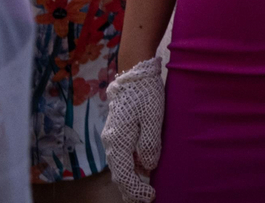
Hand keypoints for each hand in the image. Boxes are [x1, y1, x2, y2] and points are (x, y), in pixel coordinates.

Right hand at [103, 56, 164, 201]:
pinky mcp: (118, 131)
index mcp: (119, 141)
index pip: (125, 174)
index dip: (136, 189)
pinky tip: (138, 171)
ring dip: (129, 180)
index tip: (150, 197)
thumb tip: (148, 166)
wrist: (134, 74)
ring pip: (119, 166)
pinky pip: (122, 156)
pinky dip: (128, 168)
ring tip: (140, 193)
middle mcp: (112, 142)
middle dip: (130, 190)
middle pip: (119, 174)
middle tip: (144, 201)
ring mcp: (113, 137)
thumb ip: (150, 143)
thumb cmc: (145, 94)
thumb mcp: (152, 117)